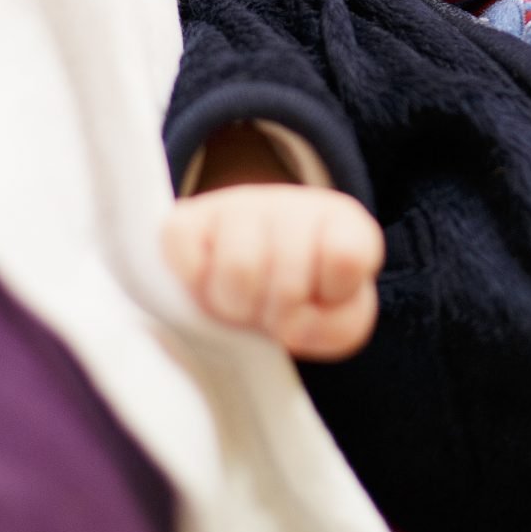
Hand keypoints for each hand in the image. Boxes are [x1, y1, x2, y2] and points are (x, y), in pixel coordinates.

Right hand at [162, 184, 383, 360]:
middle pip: (288, 282)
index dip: (332, 296)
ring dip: (238, 308)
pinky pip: (189, 264)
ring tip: (242, 303)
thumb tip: (292, 327)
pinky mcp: (184, 220)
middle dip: (279, 315)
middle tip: (273, 310)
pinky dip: (197, 290)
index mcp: (341, 222)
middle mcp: (290, 203)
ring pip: (238, 271)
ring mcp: (234, 206)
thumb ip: (339, 328)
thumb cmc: (304, 296)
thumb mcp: (341, 318)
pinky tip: (211, 285)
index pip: (346, 257)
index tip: (321, 298)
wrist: (248, 270)